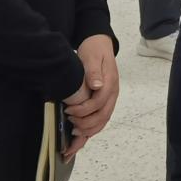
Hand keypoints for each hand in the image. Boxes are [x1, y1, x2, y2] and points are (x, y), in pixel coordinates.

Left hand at [64, 36, 119, 157]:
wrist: (100, 44)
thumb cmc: (94, 50)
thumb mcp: (92, 57)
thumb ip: (94, 72)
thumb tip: (96, 86)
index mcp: (110, 83)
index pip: (99, 103)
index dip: (83, 110)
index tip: (68, 111)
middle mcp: (112, 93)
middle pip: (102, 116)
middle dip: (85, 124)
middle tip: (70, 124)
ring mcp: (109, 99)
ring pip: (103, 121)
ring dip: (89, 130)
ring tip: (73, 135)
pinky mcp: (104, 101)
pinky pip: (100, 119)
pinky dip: (91, 130)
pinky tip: (80, 136)